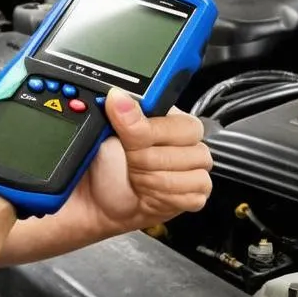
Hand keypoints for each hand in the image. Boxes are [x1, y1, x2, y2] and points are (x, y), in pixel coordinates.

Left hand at [65, 88, 212, 236]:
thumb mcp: (108, 137)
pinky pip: (190, 195)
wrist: (100, 198)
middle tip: (128, 161)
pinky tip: (149, 192)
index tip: (128, 140)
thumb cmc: (106, 164)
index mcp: (170, 115)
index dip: (152, 133)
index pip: (180, 120)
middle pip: (187, 149)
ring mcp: (197, 166)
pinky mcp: (198, 193)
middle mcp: (187, 138)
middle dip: (147, 159)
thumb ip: (122, 117)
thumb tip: (118, 98)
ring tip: (136, 178)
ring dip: (153, 180)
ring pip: (188, 173)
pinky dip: (163, 197)